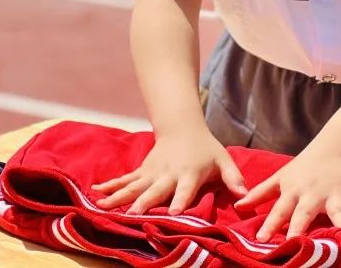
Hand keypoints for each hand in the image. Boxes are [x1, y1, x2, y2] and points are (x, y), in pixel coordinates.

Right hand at [92, 126, 245, 214]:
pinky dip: (110, 186)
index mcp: (190, 173)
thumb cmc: (206, 149)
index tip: (177, 212)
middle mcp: (168, 174)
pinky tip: (94, 193)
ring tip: (102, 207)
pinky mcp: (142, 171)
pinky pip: (124, 180)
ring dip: (119, 196)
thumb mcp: (223, 159)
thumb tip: (246, 196)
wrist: (183, 126)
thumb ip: (234, 178)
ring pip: (134, 186)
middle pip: (156, 190)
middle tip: (134, 214)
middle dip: (145, 202)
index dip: (182, 200)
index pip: (186, 188)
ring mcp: (152, 172)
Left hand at [234, 152, 340, 241]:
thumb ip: (260, 193)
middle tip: (296, 243)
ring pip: (337, 209)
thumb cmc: (302, 169)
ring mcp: (334, 192)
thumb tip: (237, 205)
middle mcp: (313, 194)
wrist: (331, 149)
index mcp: (294, 192)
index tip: (261, 241)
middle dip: (300, 226)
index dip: (269, 225)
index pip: (279, 210)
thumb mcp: (280, 178)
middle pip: (305, 212)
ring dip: (340, 221)